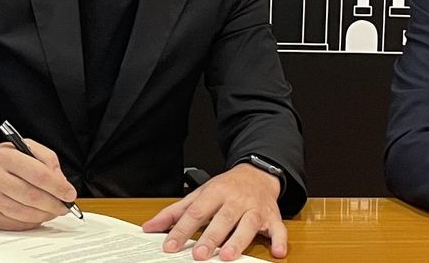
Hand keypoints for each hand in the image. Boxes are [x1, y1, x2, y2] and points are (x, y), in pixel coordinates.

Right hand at [0, 140, 77, 230]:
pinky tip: (37, 215)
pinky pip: (17, 224)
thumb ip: (45, 158)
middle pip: (33, 196)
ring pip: (26, 212)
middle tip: (65, 205)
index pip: (38, 173)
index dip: (58, 186)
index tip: (69, 193)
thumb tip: (61, 181)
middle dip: (54, 203)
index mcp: (4, 156)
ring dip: (45, 214)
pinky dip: (32, 221)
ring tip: (53, 210)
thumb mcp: (21, 148)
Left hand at [142, 163, 286, 259]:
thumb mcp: (199, 194)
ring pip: (248, 224)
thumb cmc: (226, 188)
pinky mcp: (273, 216)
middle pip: (222, 219)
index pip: (196, 212)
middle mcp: (236, 200)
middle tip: (198, 255)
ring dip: (238, 240)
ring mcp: (255, 208)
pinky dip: (279, 240)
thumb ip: (175, 212)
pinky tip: (277, 252)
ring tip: (227, 256)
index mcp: (215, 192)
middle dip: (210, 237)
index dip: (182, 229)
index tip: (170, 245)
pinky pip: (279, 228)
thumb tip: (149, 227)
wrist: (257, 174)